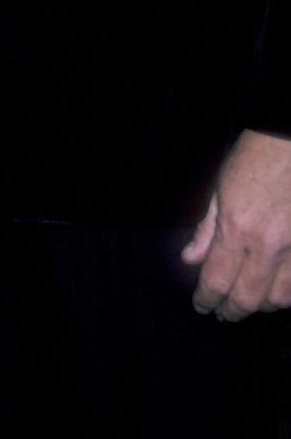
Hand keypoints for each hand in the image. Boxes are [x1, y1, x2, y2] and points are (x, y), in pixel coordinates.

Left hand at [183, 129, 290, 318]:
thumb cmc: (257, 157)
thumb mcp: (221, 187)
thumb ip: (207, 229)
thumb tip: (190, 259)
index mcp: (238, 228)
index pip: (217, 279)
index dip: (207, 298)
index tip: (201, 305)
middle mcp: (268, 245)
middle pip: (249, 299)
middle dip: (232, 311)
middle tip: (223, 313)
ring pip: (279, 299)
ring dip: (260, 305)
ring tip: (247, 302)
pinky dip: (285, 294)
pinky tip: (274, 290)